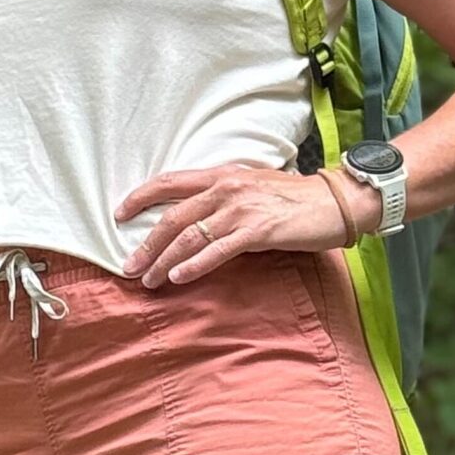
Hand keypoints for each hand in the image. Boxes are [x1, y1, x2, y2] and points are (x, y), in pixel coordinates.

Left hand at [114, 162, 367, 287]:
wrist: (334, 201)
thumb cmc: (294, 198)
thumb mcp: (251, 187)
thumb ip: (222, 198)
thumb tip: (193, 219)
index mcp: (222, 175)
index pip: (170, 182)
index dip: (141, 198)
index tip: (119, 214)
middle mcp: (226, 188)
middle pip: (173, 216)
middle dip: (146, 243)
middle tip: (128, 266)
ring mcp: (241, 208)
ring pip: (190, 236)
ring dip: (164, 260)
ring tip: (148, 279)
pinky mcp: (258, 230)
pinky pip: (218, 250)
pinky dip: (195, 265)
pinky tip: (179, 277)